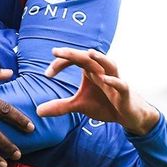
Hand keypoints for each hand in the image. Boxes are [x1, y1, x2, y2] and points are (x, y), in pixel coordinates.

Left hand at [37, 48, 159, 134]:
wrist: (128, 116)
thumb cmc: (104, 104)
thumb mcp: (79, 105)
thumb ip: (60, 106)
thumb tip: (38, 111)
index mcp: (90, 71)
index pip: (73, 61)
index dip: (59, 64)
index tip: (47, 74)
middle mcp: (102, 72)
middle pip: (87, 58)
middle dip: (72, 53)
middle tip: (56, 51)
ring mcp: (114, 80)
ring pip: (109, 64)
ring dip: (101, 58)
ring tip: (90, 53)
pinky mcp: (125, 93)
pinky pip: (121, 84)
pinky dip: (114, 81)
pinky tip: (105, 79)